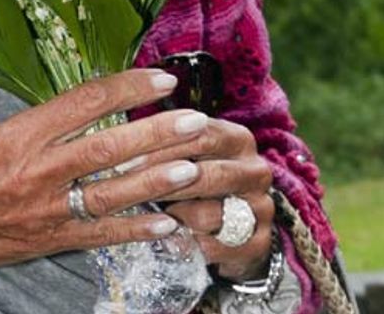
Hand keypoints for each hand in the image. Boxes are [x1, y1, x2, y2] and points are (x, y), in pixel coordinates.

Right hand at [0, 69, 216, 299]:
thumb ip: (37, 123)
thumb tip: (86, 105)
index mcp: (20, 133)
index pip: (86, 102)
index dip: (129, 88)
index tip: (163, 80)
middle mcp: (36, 169)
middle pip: (109, 147)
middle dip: (157, 133)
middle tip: (196, 120)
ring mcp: (44, 209)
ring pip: (112, 191)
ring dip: (156, 180)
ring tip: (192, 166)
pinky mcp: (48, 240)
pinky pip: (100, 235)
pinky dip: (135, 229)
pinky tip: (166, 222)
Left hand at [127, 117, 275, 279]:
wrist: (236, 232)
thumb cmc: (199, 185)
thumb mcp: (189, 157)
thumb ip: (167, 146)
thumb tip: (122, 142)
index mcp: (238, 140)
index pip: (202, 135)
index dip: (162, 145)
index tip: (125, 158)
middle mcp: (255, 171)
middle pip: (208, 174)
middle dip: (164, 183)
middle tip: (126, 189)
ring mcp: (261, 208)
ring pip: (209, 214)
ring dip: (174, 217)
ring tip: (146, 217)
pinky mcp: (259, 244)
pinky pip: (215, 248)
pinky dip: (188, 245)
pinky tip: (168, 242)